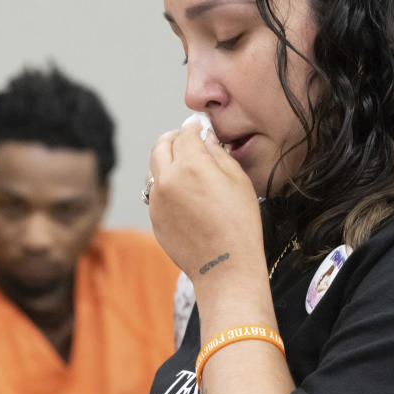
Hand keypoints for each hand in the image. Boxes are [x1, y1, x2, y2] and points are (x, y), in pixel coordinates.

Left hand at [148, 121, 263, 280]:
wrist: (224, 265)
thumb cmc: (239, 224)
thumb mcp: (238, 181)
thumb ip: (218, 153)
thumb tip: (205, 138)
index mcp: (190, 165)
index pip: (186, 134)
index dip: (194, 128)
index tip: (200, 128)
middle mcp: (167, 179)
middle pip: (161, 145)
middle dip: (174, 138)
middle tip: (186, 140)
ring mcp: (156, 200)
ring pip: (154, 169)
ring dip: (166, 161)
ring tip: (183, 166)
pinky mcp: (154, 218)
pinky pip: (155, 193)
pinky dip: (165, 185)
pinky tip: (183, 194)